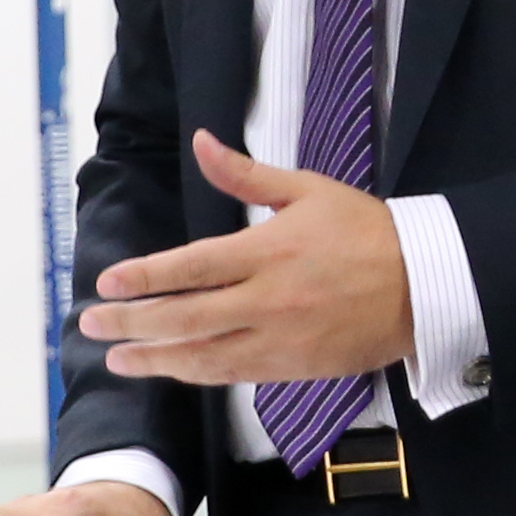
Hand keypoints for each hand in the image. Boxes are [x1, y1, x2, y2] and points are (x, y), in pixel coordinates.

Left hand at [75, 132, 412, 387]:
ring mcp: (279, 337)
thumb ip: (245, 175)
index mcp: (268, 250)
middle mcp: (267, 298)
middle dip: (132, 322)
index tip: (107, 281)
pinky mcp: (293, 366)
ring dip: (154, 358)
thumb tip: (201, 141)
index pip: (193, 266)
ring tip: (117, 359)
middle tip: (91, 325)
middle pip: (186, 316)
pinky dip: (196, 373)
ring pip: (204, 354)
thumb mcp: (307, 190)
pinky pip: (233, 374)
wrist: (424, 285)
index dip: (145, 276)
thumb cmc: (365, 230)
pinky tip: (169, 370)